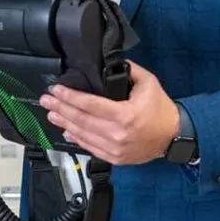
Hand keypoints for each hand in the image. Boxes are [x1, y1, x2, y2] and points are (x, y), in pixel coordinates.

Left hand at [39, 61, 179, 164]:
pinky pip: (90, 148)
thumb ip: (128, 70)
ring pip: (83, 135)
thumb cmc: (161, 108)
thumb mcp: (148, 83)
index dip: (70, 97)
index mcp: (125, 115)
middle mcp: (118, 134)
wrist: (174, 136)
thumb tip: (110, 62)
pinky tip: (66, 130)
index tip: (57, 90)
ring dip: (64, 123)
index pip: (90, 105)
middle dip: (61, 109)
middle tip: (46, 100)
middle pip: (82, 120)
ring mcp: (115, 149)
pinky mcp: (115, 158)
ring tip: (51, 113)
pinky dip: (76, 139)